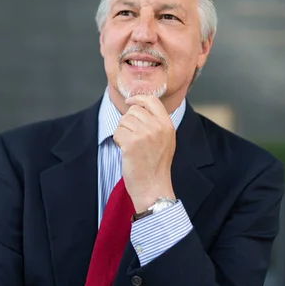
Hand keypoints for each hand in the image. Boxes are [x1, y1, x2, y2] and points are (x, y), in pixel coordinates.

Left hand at [113, 95, 176, 212]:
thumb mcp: (165, 140)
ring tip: (130, 146)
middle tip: (132, 137)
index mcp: (167, 125)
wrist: (153, 187)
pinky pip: (117, 132)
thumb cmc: (156, 166)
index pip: (152, 100)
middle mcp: (157, 127)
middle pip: (134, 111)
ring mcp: (144, 134)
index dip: (138, 98)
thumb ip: (156, 122)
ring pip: (123, 121)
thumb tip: (139, 106)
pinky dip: (118, 140)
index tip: (130, 102)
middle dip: (128, 121)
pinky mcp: (131, 143)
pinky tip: (125, 151)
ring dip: (122, 132)